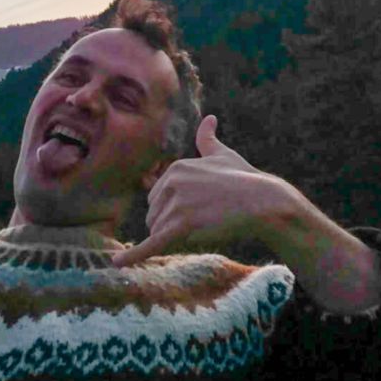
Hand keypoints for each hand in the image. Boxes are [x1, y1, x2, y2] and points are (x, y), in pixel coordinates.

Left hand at [112, 115, 299, 266]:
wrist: (263, 201)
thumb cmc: (245, 179)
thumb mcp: (222, 154)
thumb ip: (208, 139)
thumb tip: (209, 118)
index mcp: (175, 168)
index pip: (157, 198)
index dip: (173, 210)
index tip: (196, 211)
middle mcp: (171, 183)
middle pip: (154, 216)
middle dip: (171, 225)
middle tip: (204, 221)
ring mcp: (175, 204)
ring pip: (158, 232)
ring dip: (175, 237)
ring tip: (204, 227)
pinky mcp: (181, 225)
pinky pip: (152, 244)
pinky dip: (133, 255)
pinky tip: (117, 263)